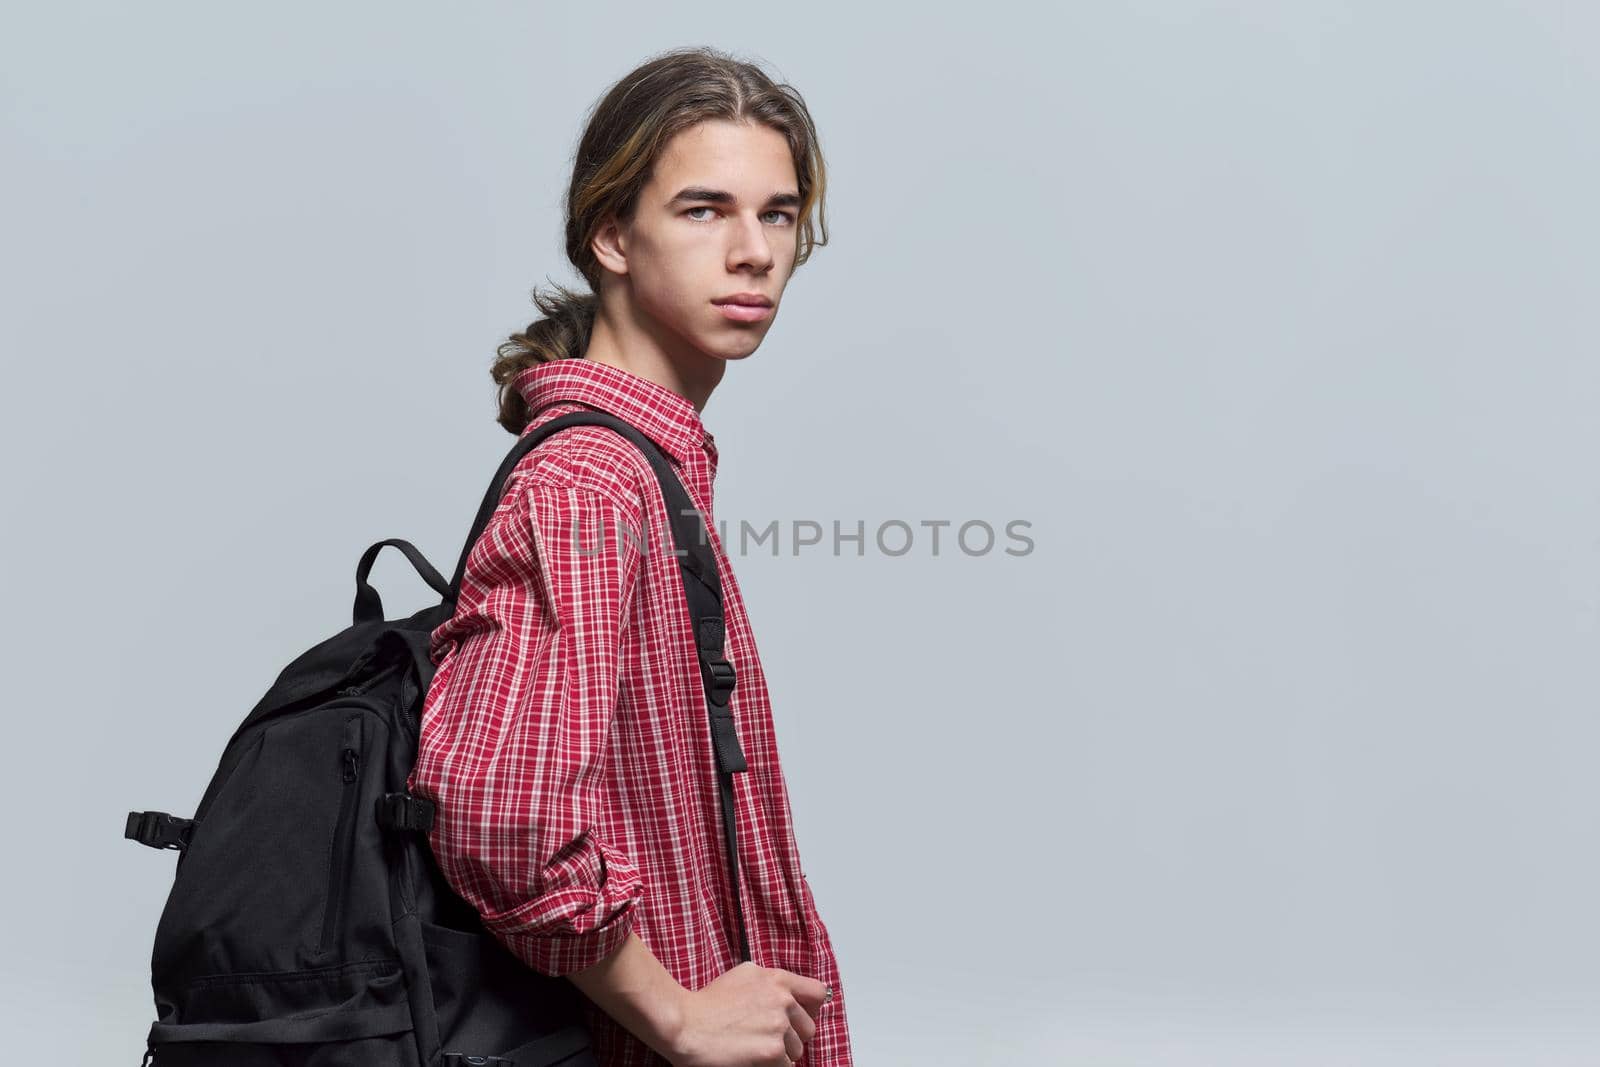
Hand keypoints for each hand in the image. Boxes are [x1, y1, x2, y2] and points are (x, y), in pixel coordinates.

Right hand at [668, 961, 830, 1066]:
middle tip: (767, 1039)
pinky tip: (751, 1058)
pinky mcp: (773, 1051)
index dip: (810, 1009)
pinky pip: (786, 1066)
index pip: (817, 993)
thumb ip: (769, 982)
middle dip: (792, 1037)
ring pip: (797, 1050)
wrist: (684, 1024)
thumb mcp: (742, 976)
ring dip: (780, 1054)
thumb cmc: (706, 1004)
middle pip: (808, 1028)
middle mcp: (782, 999)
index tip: (799, 1018)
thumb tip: (786, 993)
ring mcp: (779, 1025)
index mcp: (776, 979)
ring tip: (754, 1048)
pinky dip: (772, 1066)